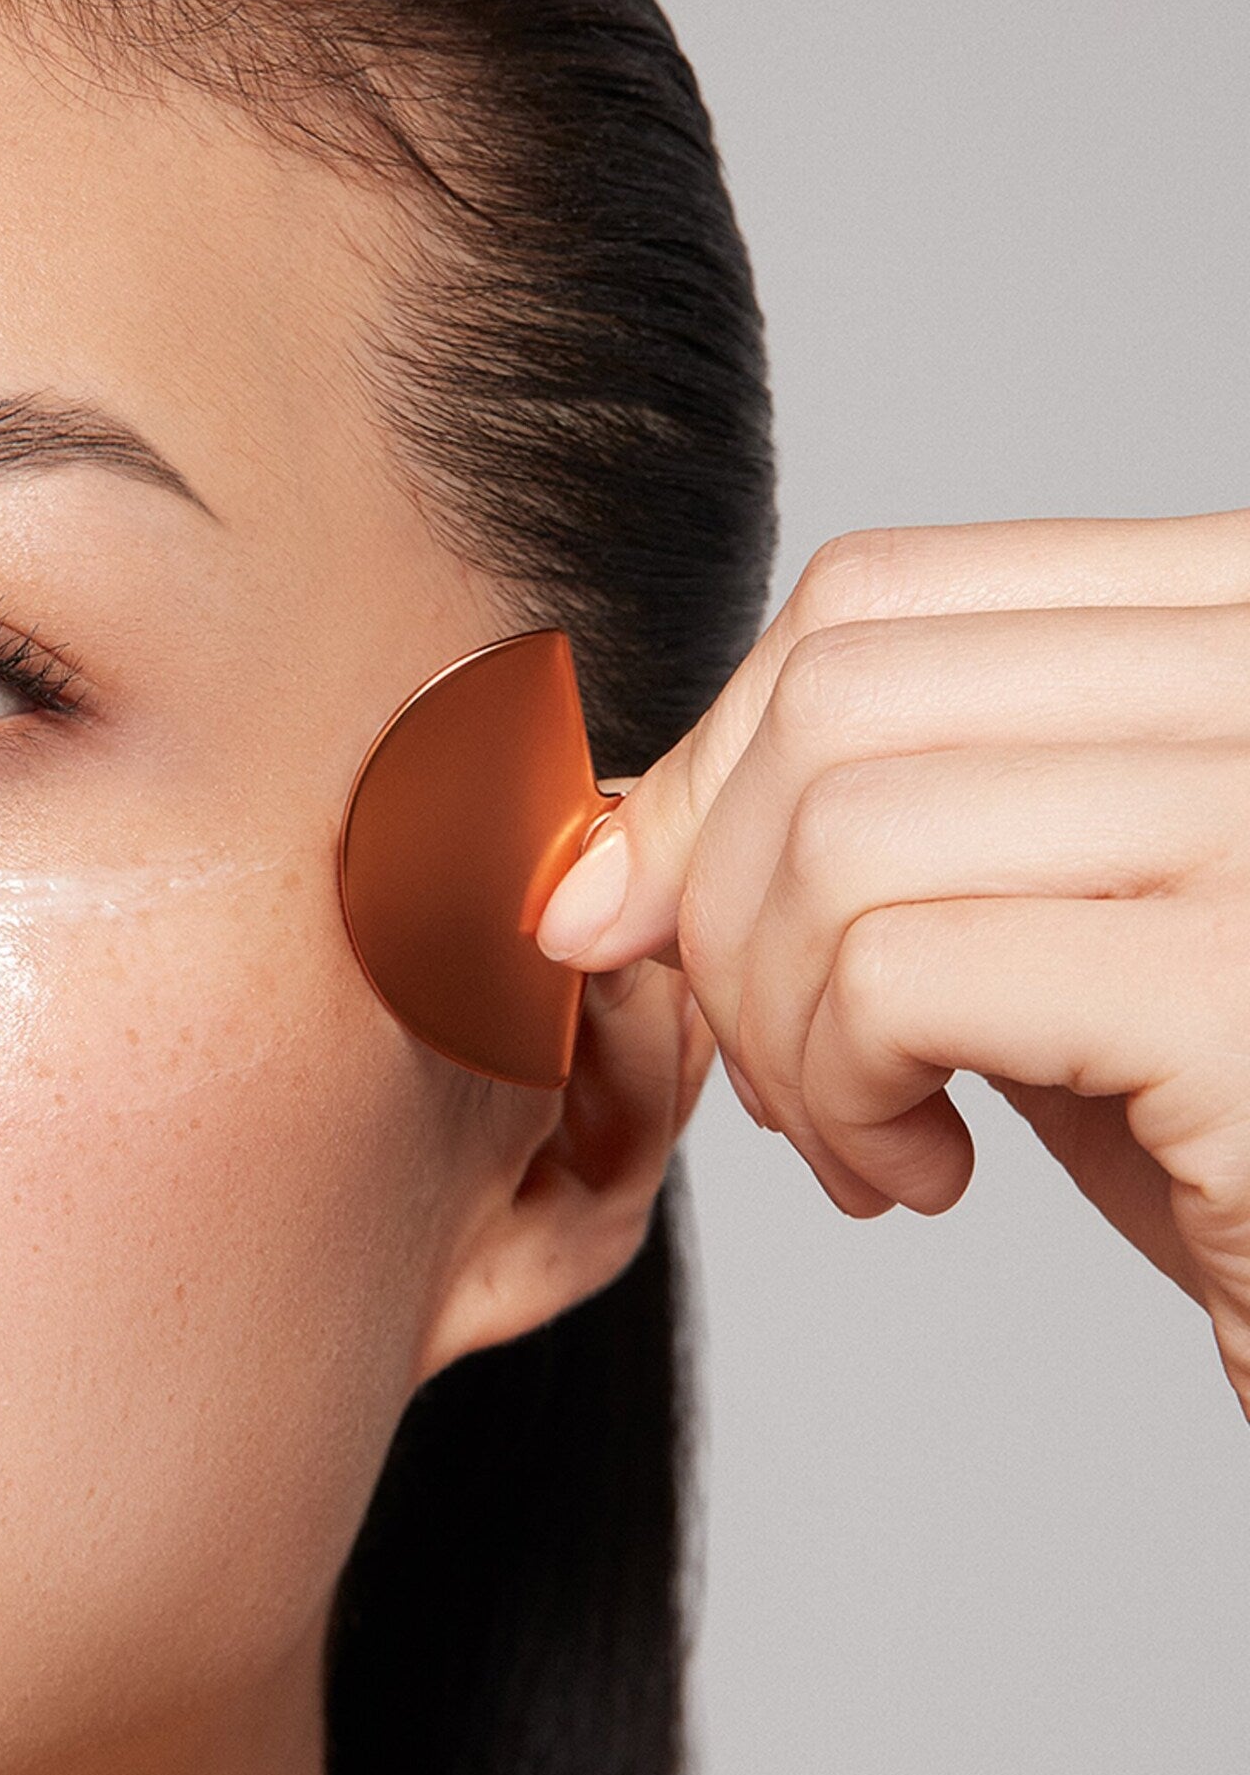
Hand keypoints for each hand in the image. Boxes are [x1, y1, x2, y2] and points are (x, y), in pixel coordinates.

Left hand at [535, 510, 1249, 1416]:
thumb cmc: (1233, 1136)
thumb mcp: (1037, 939)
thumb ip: (864, 846)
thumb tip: (589, 854)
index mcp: (1241, 615)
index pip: (877, 598)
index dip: (713, 759)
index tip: (662, 916)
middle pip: (832, 694)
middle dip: (723, 903)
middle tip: (785, 1067)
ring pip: (838, 833)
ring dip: (782, 1027)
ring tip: (867, 1140)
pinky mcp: (1246, 980)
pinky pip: (895, 971)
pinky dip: (844, 1091)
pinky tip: (927, 1177)